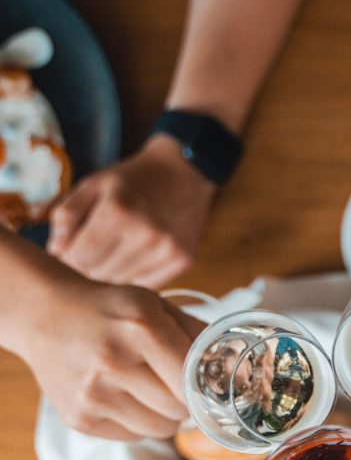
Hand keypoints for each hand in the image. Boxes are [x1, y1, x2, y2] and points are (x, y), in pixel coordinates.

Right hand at [15, 276, 203, 440]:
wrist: (45, 315)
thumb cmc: (109, 311)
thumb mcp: (155, 305)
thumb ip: (197, 334)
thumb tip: (236, 364)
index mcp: (140, 329)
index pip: (194, 381)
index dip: (206, 387)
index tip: (208, 385)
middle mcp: (114, 363)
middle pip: (180, 410)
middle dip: (185, 401)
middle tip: (173, 383)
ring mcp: (93, 395)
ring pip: (160, 430)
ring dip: (164, 416)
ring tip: (147, 389)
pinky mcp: (80, 419)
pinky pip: (134, 437)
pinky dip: (138, 422)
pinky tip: (123, 396)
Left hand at [48, 135, 216, 287]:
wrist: (185, 174)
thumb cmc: (132, 180)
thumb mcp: (94, 184)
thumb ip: (67, 214)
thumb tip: (55, 251)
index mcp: (117, 212)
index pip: (78, 259)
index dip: (71, 255)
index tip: (75, 246)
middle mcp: (145, 235)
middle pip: (99, 274)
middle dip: (91, 264)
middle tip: (97, 247)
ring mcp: (166, 251)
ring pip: (121, 283)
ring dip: (114, 271)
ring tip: (119, 249)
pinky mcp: (182, 262)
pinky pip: (146, 285)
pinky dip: (137, 274)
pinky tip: (139, 255)